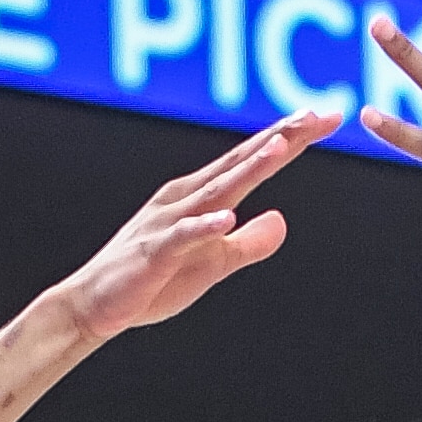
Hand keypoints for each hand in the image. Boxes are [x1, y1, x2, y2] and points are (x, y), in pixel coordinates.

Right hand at [57, 104, 343, 344]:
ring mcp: (170, 223)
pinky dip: (204, 226)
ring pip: (217, 191)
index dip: (289, 140)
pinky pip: (184, 237)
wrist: (96, 305)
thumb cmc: (152, 282)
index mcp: (202, 197)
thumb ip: (248, 244)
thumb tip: (281, 221)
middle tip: (317, 115)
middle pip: (240, 162)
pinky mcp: (155, 253)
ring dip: (249, 168)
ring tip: (281, 147)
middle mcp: (187, 199)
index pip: (251, 161)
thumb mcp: (213, 264)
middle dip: (280, 138)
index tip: (326, 118)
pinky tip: (226, 218)